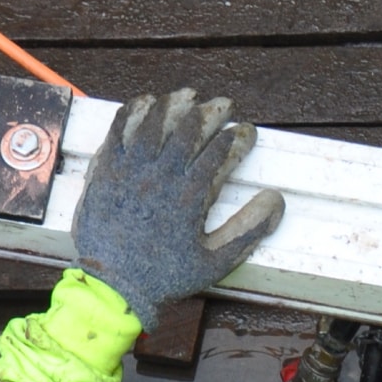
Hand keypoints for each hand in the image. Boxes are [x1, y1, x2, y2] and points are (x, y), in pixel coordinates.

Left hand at [72, 90, 283, 331]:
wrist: (114, 287)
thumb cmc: (166, 277)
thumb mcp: (216, 261)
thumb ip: (248, 229)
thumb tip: (276, 201)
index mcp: (190, 196)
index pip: (218, 153)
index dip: (235, 137)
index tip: (245, 129)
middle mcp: (161, 177)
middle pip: (187, 131)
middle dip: (208, 112)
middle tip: (221, 102)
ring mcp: (131, 172)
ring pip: (153, 125)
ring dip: (172, 105)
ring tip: (185, 94)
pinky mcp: (106, 173)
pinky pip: (118, 132)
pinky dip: (132, 114)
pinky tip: (142, 103)